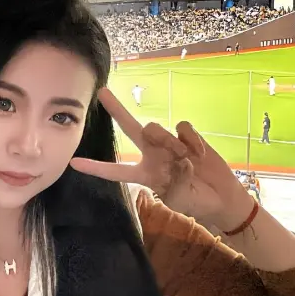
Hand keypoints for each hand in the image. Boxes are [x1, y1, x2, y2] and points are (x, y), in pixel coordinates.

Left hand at [70, 88, 253, 231]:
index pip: (115, 172)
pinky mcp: (187, 136)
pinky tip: (200, 154)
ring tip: (186, 160)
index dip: (96, 168)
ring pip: (156, 129)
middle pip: (131, 128)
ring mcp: (169, 142)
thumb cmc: (195, 202)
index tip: (73, 164)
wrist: (221, 196)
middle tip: (102, 93)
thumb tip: (180, 159)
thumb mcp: (179, 199)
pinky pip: (182, 128)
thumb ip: (175, 180)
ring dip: (168, 142)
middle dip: (116, 110)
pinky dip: (191, 140)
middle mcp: (152, 154)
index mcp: (144, 174)